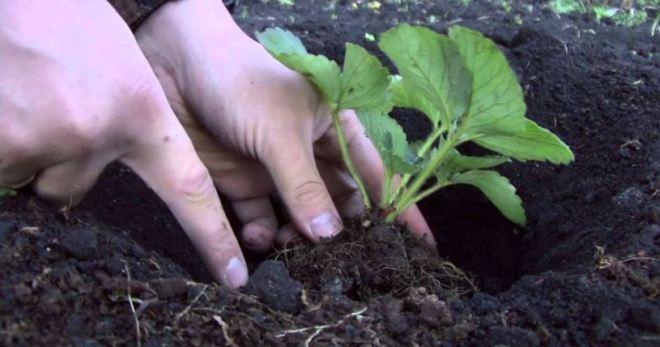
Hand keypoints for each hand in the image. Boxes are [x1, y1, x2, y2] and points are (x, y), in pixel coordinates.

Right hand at [0, 0, 246, 287]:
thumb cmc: (71, 18)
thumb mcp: (122, 68)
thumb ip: (125, 127)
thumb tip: (96, 180)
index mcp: (141, 112)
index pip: (189, 190)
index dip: (212, 236)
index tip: (234, 276)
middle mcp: (100, 131)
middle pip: (71, 187)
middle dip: (58, 159)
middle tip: (50, 105)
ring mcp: (50, 136)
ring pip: (35, 175)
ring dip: (26, 144)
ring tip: (28, 93)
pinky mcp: (6, 139)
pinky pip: (3, 166)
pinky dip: (1, 140)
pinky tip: (8, 97)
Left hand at [135, 0, 434, 251]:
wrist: (173, 64)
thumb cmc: (240, 80)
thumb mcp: (281, 131)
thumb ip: (305, 185)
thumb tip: (332, 235)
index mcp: (335, 129)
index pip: (378, 174)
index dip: (400, 208)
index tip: (420, 245)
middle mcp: (310, 153)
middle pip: (339, 204)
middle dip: (344, 235)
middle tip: (348, 268)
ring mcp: (276, 171)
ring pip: (300, 219)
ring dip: (301, 241)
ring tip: (297, 258)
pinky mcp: (240, 183)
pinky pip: (259, 220)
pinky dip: (263, 237)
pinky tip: (261, 242)